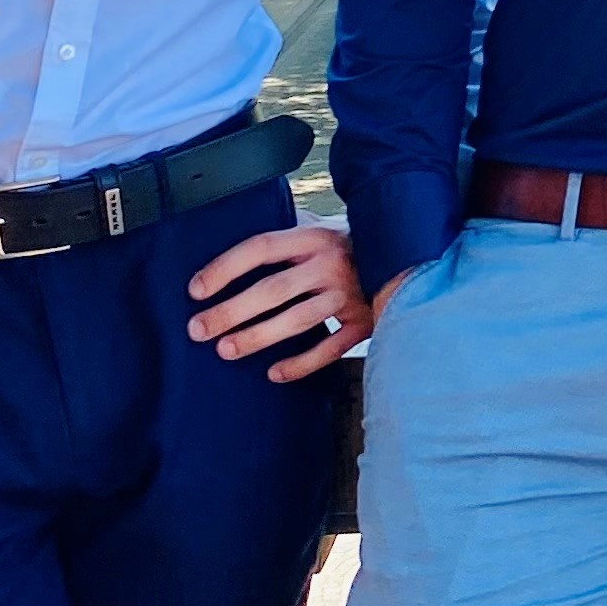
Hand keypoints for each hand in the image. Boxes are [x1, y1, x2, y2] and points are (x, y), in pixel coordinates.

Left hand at [186, 223, 369, 381]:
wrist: (410, 261)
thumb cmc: (353, 247)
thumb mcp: (322, 231)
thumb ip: (288, 242)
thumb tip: (236, 257)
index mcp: (314, 238)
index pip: (261, 248)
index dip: (226, 268)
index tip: (196, 289)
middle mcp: (330, 265)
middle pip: (273, 289)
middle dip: (231, 310)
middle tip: (198, 329)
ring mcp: (348, 296)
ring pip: (297, 320)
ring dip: (258, 336)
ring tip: (225, 350)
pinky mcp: (364, 323)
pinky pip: (330, 348)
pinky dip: (301, 363)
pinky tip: (274, 373)